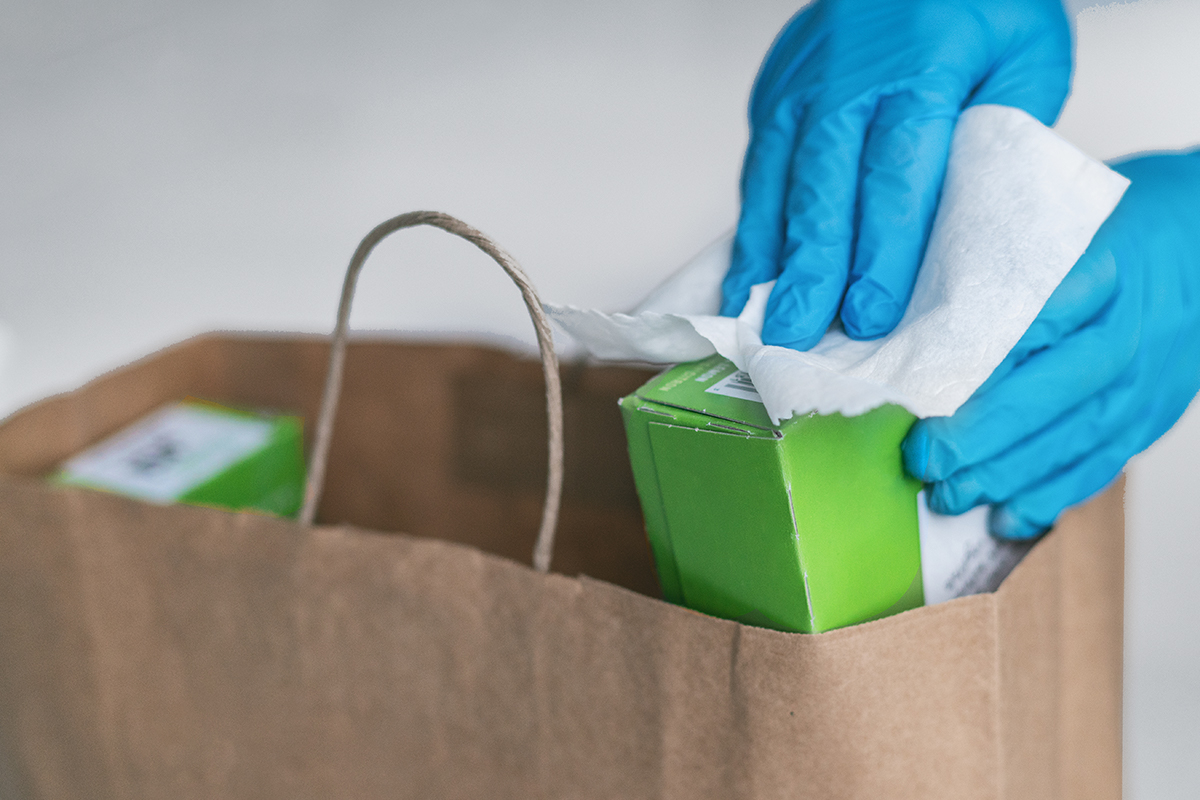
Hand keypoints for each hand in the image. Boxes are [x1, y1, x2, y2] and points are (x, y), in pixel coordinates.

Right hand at [721, 0, 1071, 349]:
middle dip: (809, 269)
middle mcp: (848, 75)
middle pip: (823, 186)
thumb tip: (959, 241)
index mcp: (924, 64)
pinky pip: (759, 167)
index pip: (896, 173)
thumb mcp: (1027, 64)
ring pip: (776, 180)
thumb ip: (998, 145)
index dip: (880, 251)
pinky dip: (753, 223)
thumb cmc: (984, 13)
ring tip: (751, 316)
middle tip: (795, 334)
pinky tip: (746, 272)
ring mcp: (800, 81)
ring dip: (765, 255)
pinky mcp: (772, 89)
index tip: (869, 315)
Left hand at [904, 151, 1199, 538]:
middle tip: (922, 459)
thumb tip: (915, 307)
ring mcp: (1145, 381)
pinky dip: (1052, 496)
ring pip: (1071, 441)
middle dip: (978, 436)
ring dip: (1005, 477)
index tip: (917, 391)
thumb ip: (1002, 256)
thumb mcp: (1065, 215)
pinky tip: (1007, 518)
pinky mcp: (1152, 415)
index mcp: (1101, 268)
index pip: (1029, 323)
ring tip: (947, 496)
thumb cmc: (1122, 221)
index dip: (970, 365)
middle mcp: (1127, 332)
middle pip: (1048, 394)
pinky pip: (1101, 464)